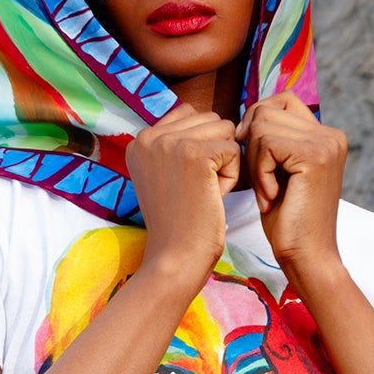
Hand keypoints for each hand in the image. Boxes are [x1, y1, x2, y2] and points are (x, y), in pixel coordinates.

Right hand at [127, 101, 240, 291]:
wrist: (175, 257)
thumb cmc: (180, 222)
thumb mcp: (166, 174)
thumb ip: (178, 143)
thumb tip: (215, 117)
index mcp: (139, 139)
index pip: (190, 115)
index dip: (202, 147)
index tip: (187, 182)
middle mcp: (148, 135)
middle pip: (210, 119)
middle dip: (215, 153)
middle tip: (196, 189)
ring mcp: (169, 143)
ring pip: (224, 130)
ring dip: (224, 162)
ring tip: (204, 191)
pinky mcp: (193, 154)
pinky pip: (234, 149)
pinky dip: (231, 176)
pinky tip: (212, 196)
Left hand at [237, 92, 347, 291]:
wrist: (306, 255)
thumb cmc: (288, 219)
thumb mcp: (278, 170)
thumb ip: (271, 140)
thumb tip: (244, 117)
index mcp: (326, 135)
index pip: (282, 99)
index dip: (257, 121)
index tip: (251, 153)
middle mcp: (331, 134)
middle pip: (267, 110)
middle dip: (251, 144)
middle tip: (263, 181)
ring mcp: (326, 143)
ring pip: (261, 125)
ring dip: (254, 161)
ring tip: (269, 190)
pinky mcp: (315, 155)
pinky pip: (265, 144)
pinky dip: (259, 172)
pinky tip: (272, 196)